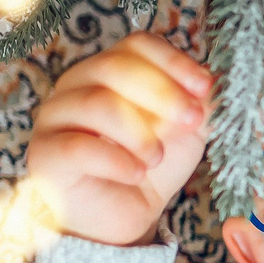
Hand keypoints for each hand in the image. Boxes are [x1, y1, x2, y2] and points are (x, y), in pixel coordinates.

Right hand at [26, 32, 214, 245]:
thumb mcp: (184, 134)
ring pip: (97, 104)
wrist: (120, 217)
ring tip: (156, 158)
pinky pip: (78, 147)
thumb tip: (218, 87)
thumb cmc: (148, 166)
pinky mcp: (45, 154)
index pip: (138, 45)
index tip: (205, 89)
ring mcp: (55, 117)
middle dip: (163, 94)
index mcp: (111, 71)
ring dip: (140, 133)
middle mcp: (77, 85)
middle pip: (115, 66)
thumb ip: (199, 107)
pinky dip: (117, 161)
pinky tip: (136, 174)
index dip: (174, 63)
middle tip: (192, 122)